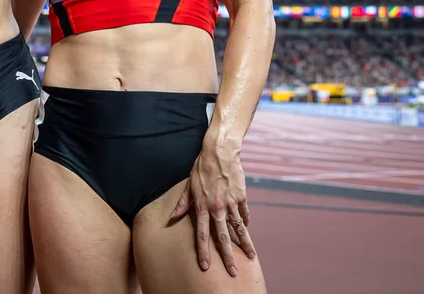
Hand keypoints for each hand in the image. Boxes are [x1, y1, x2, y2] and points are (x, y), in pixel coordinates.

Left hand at [170, 136, 255, 276]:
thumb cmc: (201, 168)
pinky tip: (246, 230)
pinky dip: (245, 223)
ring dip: (245, 244)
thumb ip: (183, 204)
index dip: (203, 251)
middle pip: (223, 237)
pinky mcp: (242, 197)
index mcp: (202, 207)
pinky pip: (244, 214)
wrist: (219, 152)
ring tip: (251, 257)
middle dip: (228, 256)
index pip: (202, 234)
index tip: (205, 265)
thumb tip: (173, 217)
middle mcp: (217, 208)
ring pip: (239, 229)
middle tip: (232, 271)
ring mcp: (231, 203)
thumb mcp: (188, 185)